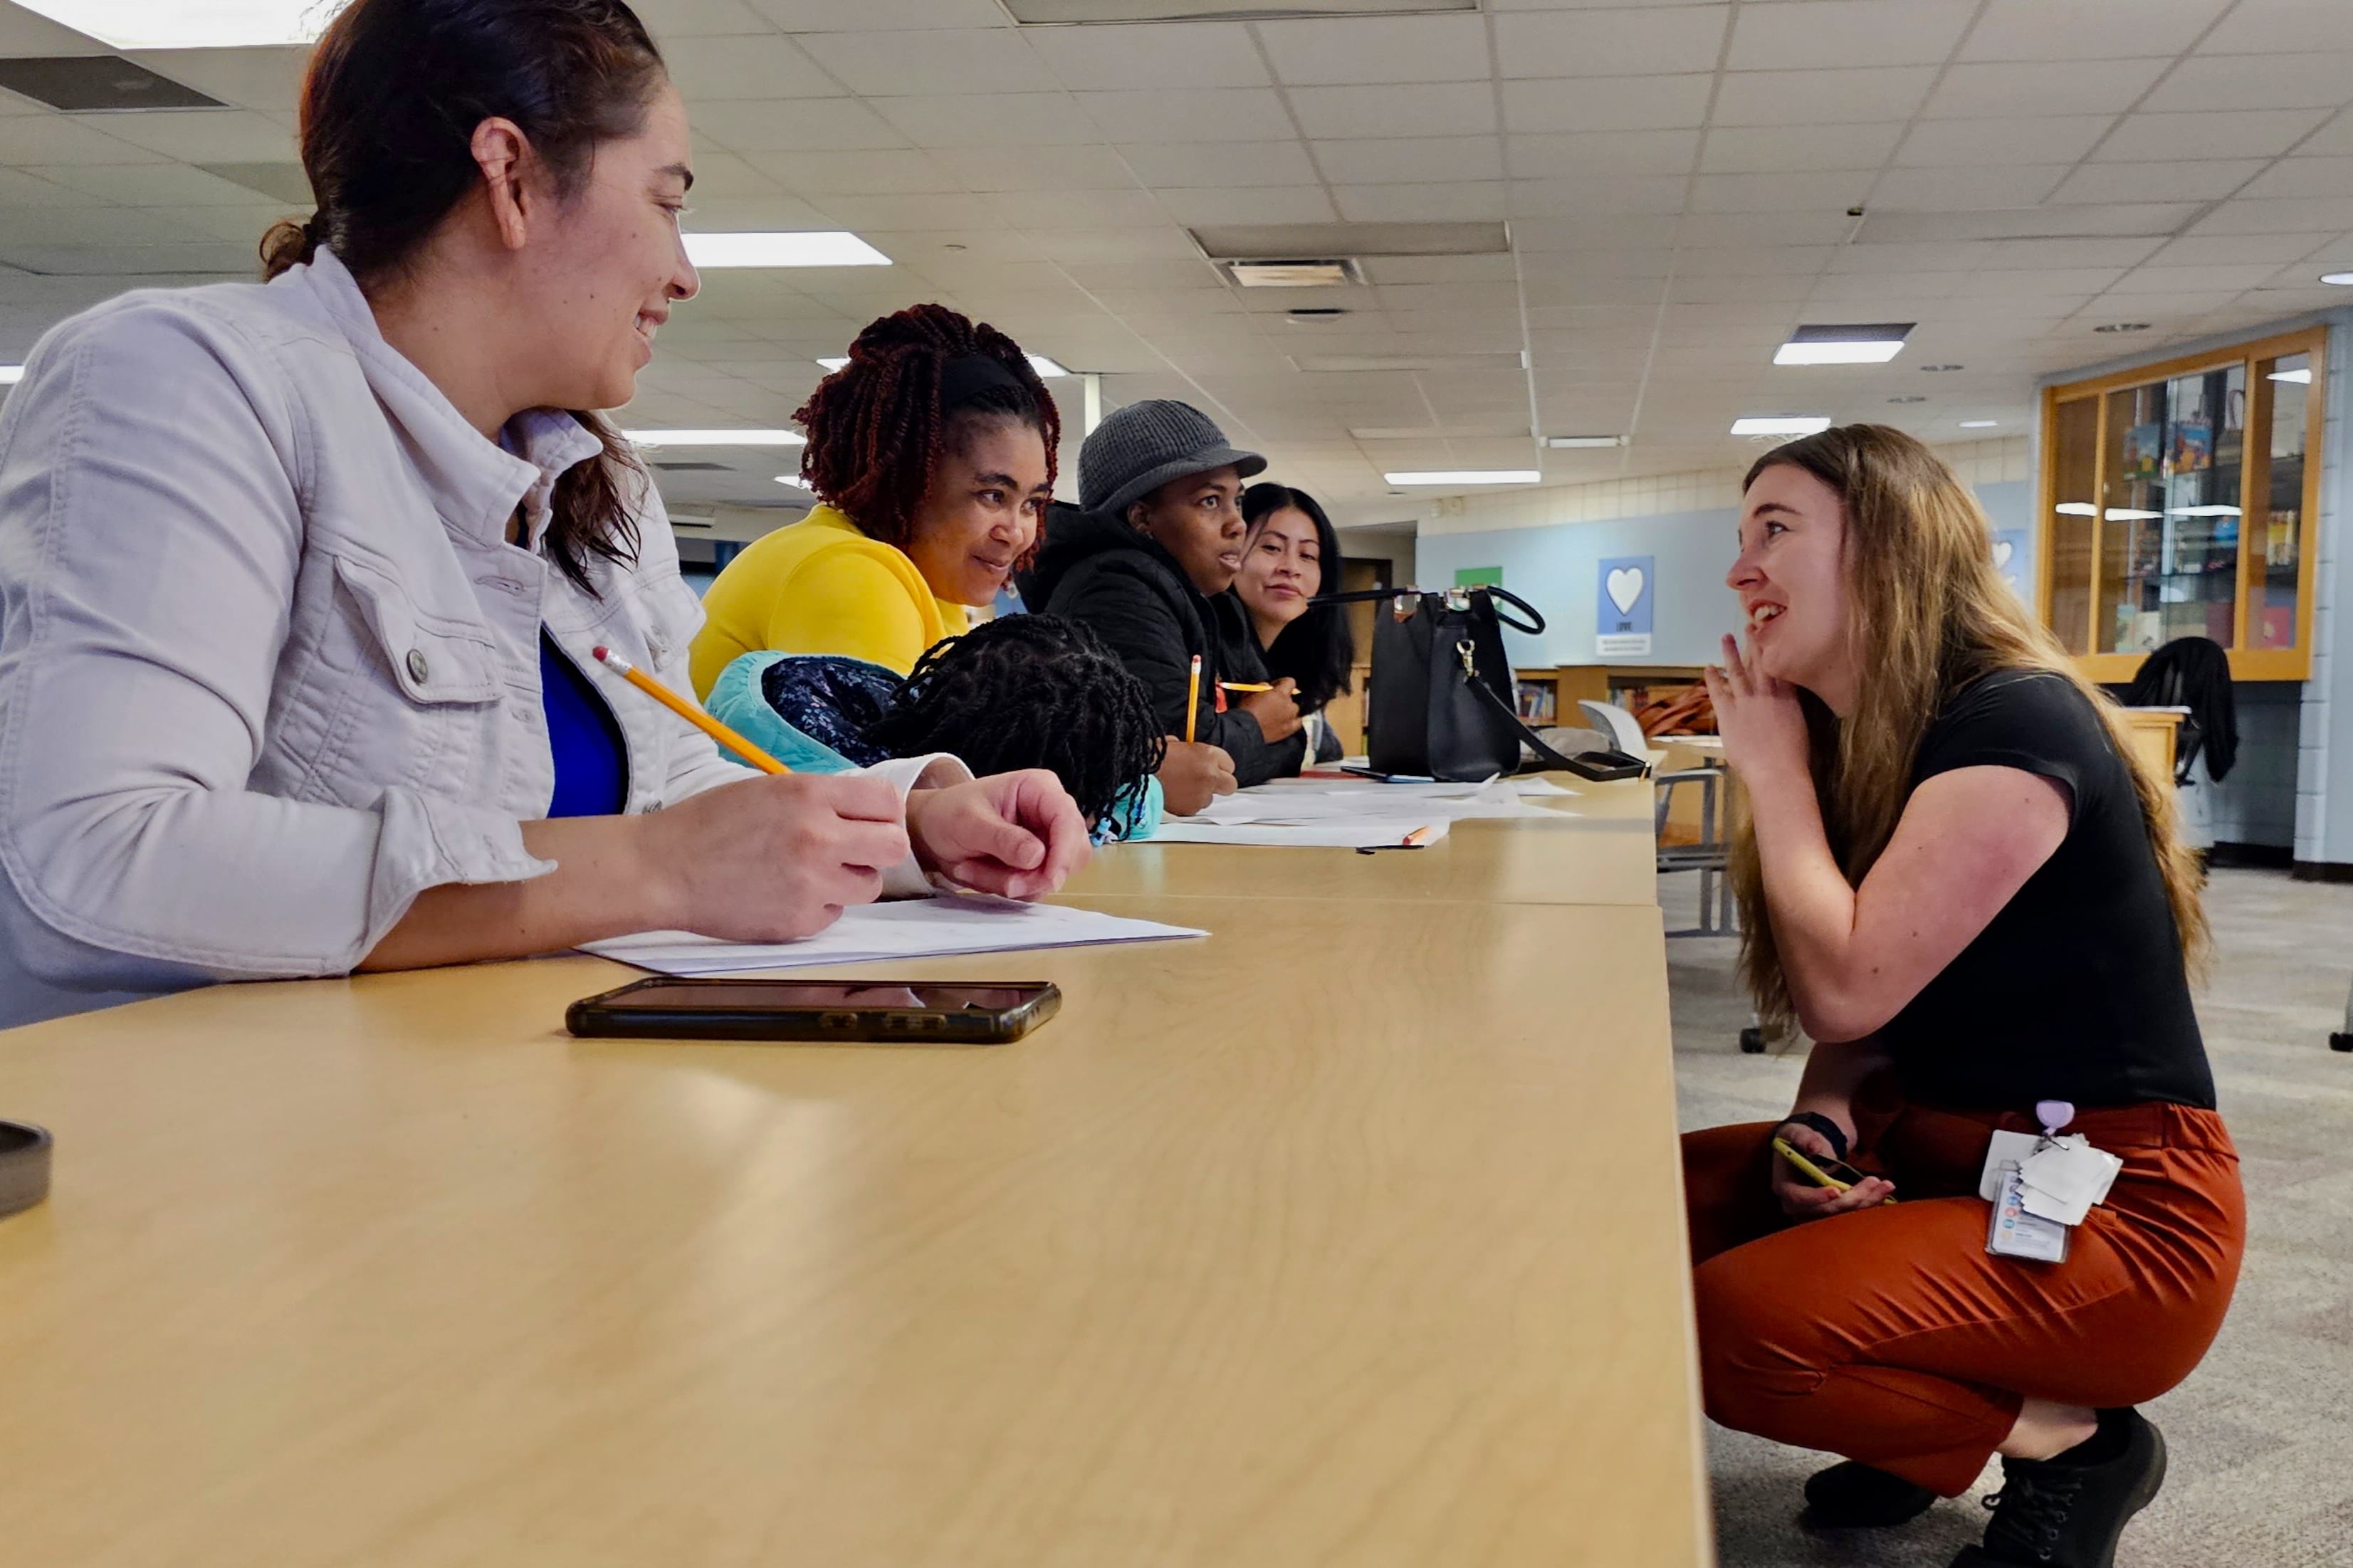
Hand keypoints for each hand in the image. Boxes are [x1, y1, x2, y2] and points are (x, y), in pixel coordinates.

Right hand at [640, 772, 907, 940]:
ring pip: (869, 887)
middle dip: (879, 848)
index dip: (883, 812)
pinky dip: (818, 907)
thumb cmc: (711, 823)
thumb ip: (821, 799)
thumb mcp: (770, 789)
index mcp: (810, 796)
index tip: (870, 820)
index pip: (888, 801)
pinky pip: (834, 915)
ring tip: (811, 873)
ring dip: (849, 881)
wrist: (663, 868)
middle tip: (854, 850)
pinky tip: (784, 894)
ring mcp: (811, 884)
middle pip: (894, 847)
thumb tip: (866, 812)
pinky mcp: (799, 921)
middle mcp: (818, 838)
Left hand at [904, 769, 1090, 899]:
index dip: (1065, 852)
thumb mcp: (969, 823)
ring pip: (1055, 874)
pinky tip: (980, 872)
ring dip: (1017, 883)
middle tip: (1004, 884)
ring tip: (975, 870)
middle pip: (1073, 853)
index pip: (1068, 821)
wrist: (931, 831)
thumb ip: (1003, 839)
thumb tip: (1037, 856)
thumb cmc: (948, 814)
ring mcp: (1046, 840)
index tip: (1049, 879)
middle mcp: (1050, 813)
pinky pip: (1038, 886)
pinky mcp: (1038, 863)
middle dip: (1038, 875)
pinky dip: (1009, 888)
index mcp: (1039, 789)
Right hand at [1157, 739, 1237, 815]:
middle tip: (1208, 782)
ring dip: (1201, 794)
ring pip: (1210, 798)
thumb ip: (1191, 750)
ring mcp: (1202, 794)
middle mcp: (1210, 775)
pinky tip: (1175, 795)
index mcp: (1208, 755)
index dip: (1220, 767)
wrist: (1137, 773)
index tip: (1213, 769)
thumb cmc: (1153, 756)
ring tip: (1182, 788)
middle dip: (1221, 784)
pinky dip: (1187, 803)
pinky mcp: (1191, 808)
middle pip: (1230, 785)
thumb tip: (1192, 753)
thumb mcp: (1176, 744)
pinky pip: (1195, 807)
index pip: (1229, 764)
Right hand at [1238, 678, 1302, 741]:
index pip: (1290, 682)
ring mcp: (1290, 718)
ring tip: (1277, 714)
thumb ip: (1261, 687)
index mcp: (1280, 693)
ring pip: (1294, 710)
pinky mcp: (1288, 730)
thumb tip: (1267, 687)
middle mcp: (1288, 705)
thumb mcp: (1250, 692)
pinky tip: (1286, 722)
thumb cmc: (1246, 710)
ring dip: (1287, 710)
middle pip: (1292, 698)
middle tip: (1272, 703)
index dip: (1281, 683)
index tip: (1274, 687)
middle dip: (1283, 699)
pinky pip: (1297, 723)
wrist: (1244, 730)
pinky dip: (1293, 721)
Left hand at [1705, 632, 1810, 784]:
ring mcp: (1747, 702)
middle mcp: (1768, 694)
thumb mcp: (1800, 728)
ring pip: (1738, 671)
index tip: (1772, 637)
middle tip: (1751, 625)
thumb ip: (1792, 711)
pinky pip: (1718, 691)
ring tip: (1726, 637)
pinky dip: (1712, 678)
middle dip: (1755, 642)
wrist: (1777, 770)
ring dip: (1731, 653)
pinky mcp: (1729, 713)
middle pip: (1761, 662)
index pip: (1781, 668)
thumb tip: (1788, 707)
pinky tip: (1708, 667)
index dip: (1775, 651)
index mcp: (1789, 698)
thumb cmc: (1793, 757)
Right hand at [1771, 1119, 1895, 1220]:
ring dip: (1866, 1202)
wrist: (1808, 1146)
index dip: (1817, 1197)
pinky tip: (1884, 1192)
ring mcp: (1816, 1210)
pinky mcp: (1832, 1210)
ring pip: (1842, 1215)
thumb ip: (1805, 1138)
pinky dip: (1868, 1203)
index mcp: (1785, 1186)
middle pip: (1825, 1210)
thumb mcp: (1798, 1131)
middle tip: (1873, 1181)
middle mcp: (1799, 1205)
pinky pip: (1850, 1213)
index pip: (1798, 1198)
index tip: (1836, 1190)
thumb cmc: (1799, 1138)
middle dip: (1852, 1198)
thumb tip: (1814, 1148)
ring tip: (1886, 1185)